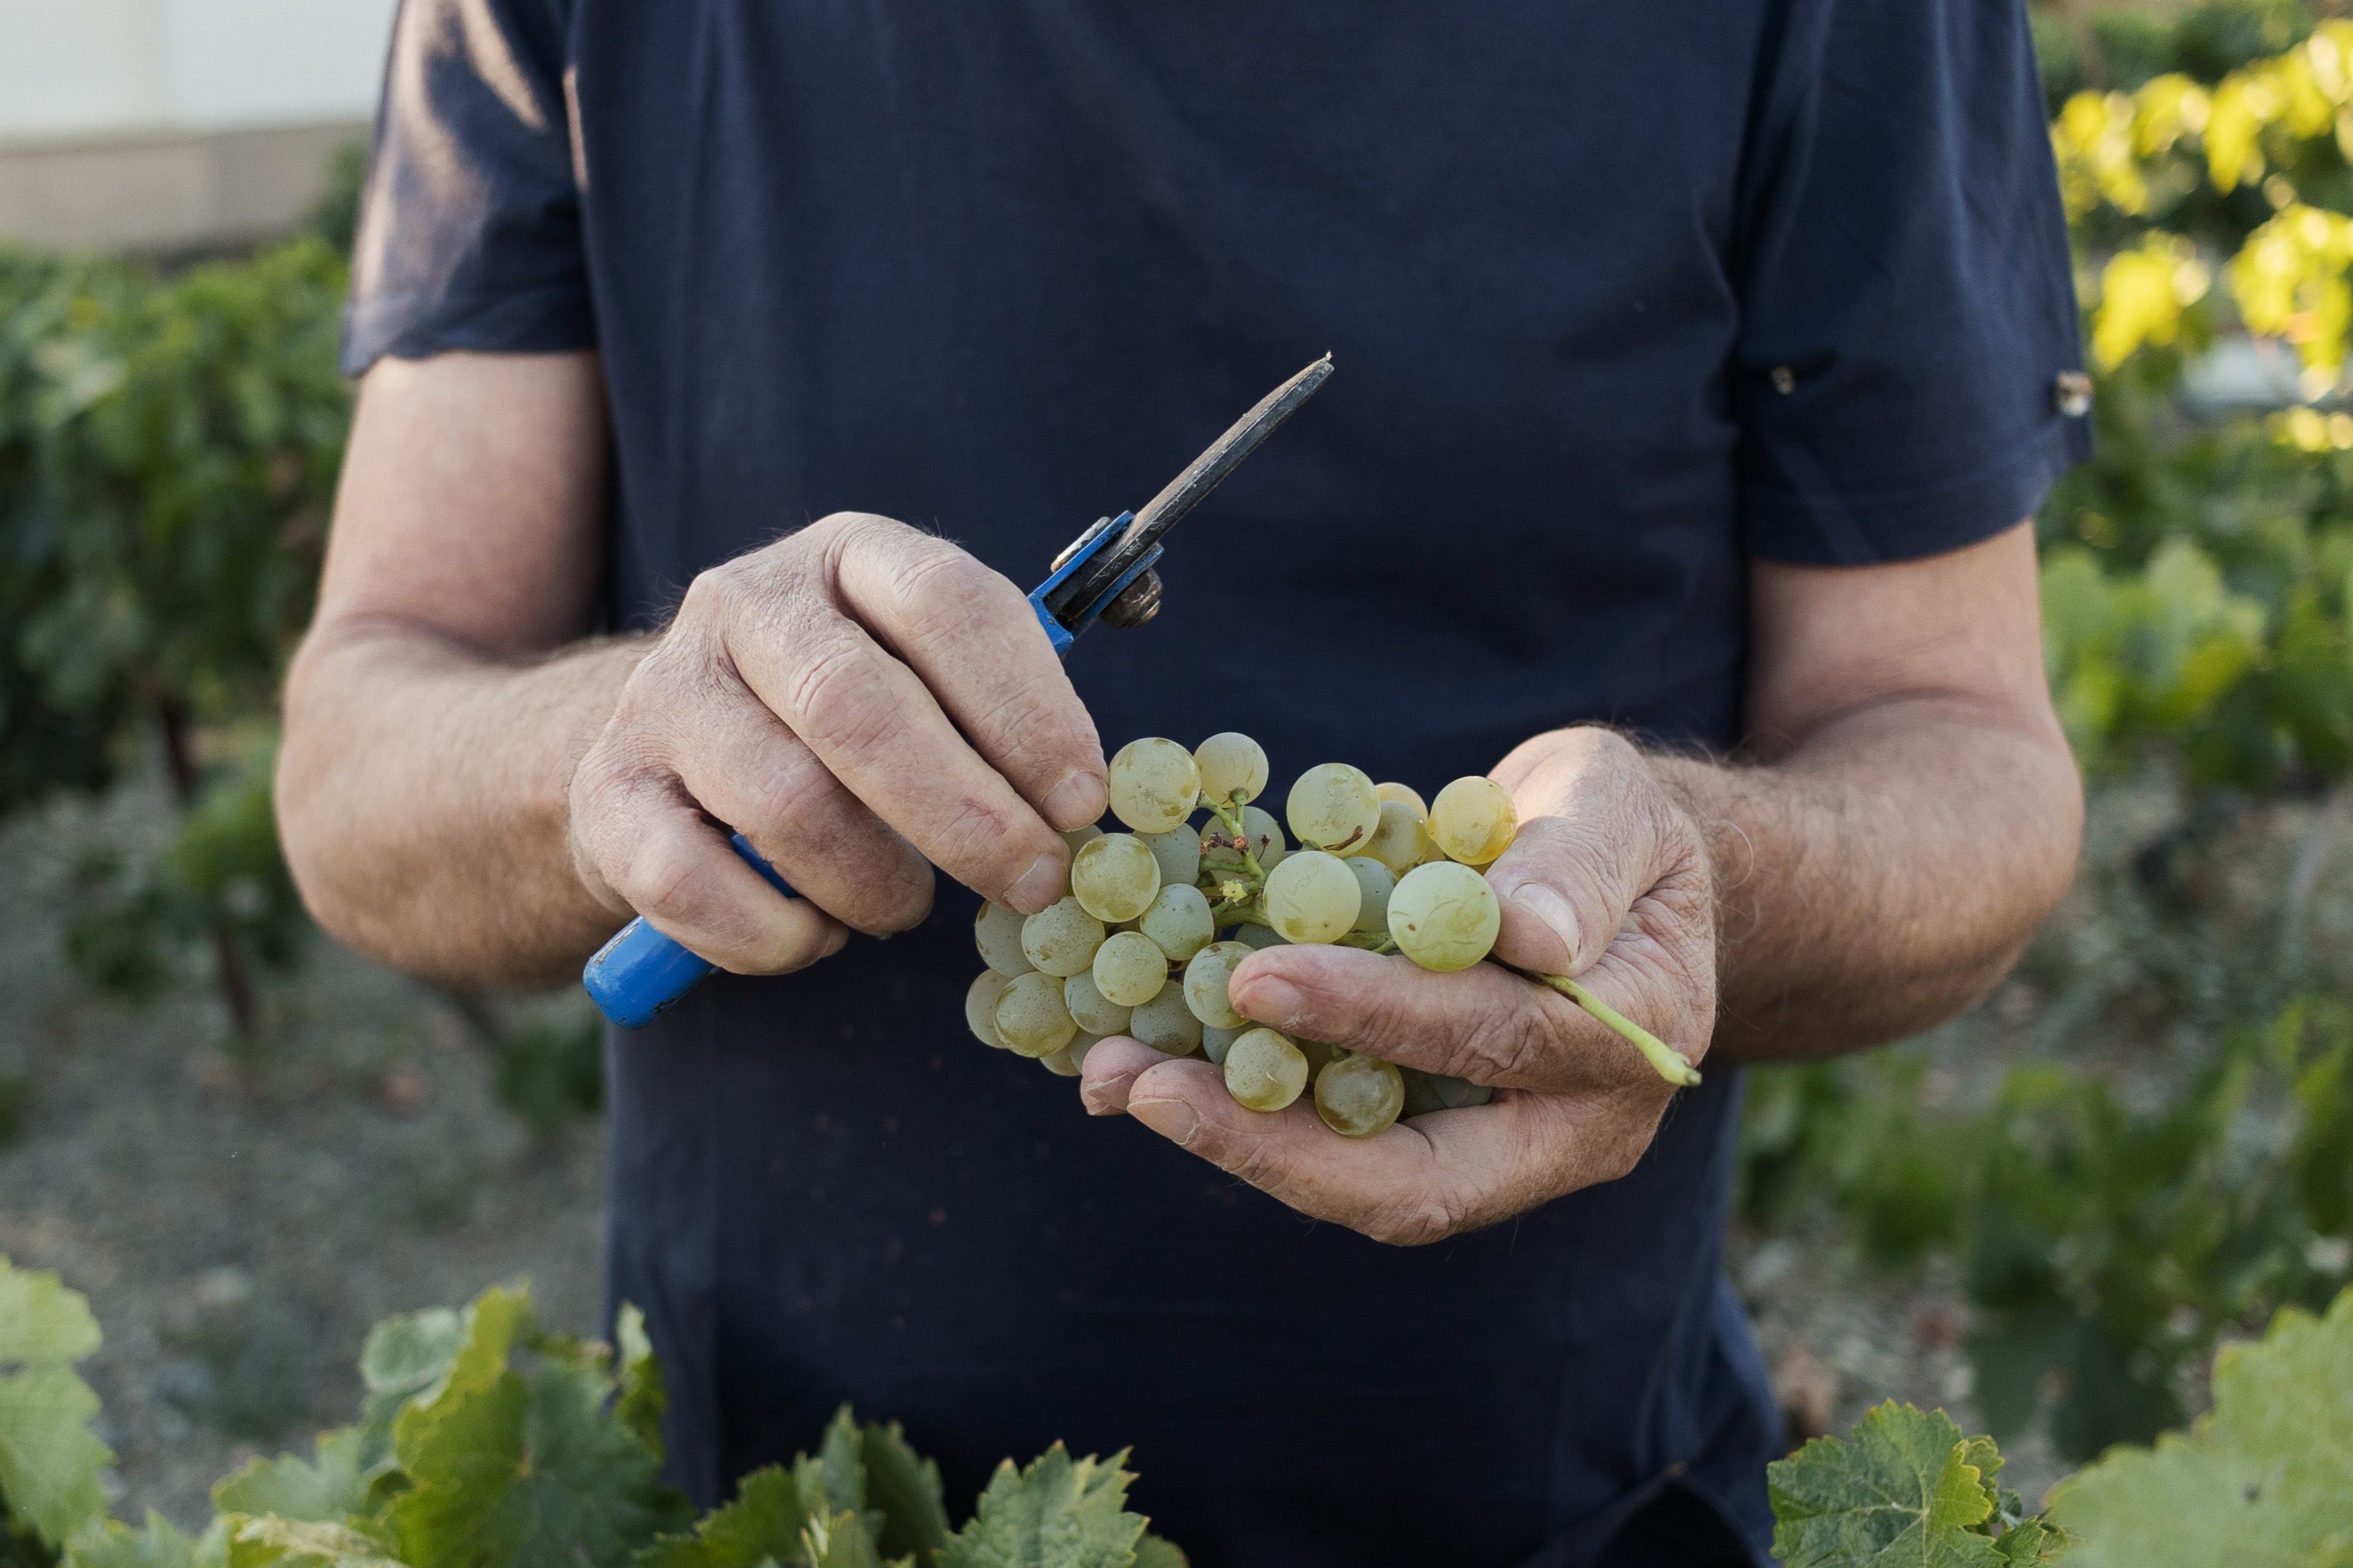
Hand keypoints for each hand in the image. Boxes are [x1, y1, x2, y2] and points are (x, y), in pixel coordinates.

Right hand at [567, 512, 1105, 972]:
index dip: (1026, 708)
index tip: (1081, 802)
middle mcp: (745, 601)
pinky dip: (777, 935)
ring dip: (872, 884)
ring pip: (784, 804)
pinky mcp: (606, 790)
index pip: (946, 601)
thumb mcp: (928, 679)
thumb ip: (999, 718)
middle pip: (857, 706)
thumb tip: (1081, 806)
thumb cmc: (846, 724)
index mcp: (851, 553)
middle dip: (965, 816)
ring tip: (904, 907)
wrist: (672, 755)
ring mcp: (663, 691)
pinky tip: (814, 932)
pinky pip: (694, 883)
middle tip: (1032, 883)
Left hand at [1080, 727, 1714, 1244]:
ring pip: (1360, 1184)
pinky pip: (1328, 1144)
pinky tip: (1141, 1067)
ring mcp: (1494, 1152)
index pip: (1499, 1040)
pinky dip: (1236, 1111)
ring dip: (1234, 1138)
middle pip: (1418, 1181)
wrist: (1611, 872)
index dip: (1378, 1014)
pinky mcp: (1424, 1137)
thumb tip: (1533, 932)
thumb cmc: (1614, 826)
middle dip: (1274, 1141)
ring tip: (1115, 1078)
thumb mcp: (1617, 807)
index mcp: (1631, 1041)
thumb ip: (1579, 862)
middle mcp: (1569, 1129)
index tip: (1259, 975)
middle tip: (1147, 1086)